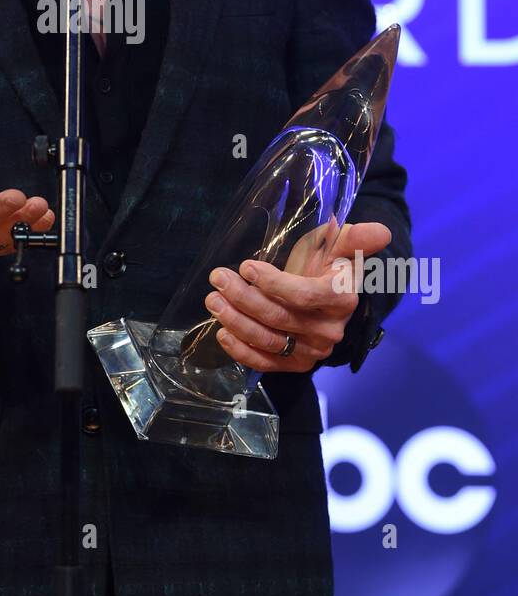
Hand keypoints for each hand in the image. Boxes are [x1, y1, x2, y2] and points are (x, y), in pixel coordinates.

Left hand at [203, 218, 391, 373]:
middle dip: (243, 297)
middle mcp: (329, 330)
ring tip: (214, 300)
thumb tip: (380, 231)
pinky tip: (222, 333)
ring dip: (235, 320)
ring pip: (269, 339)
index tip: (247, 266)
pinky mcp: (296, 364)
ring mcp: (313, 351)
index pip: (304, 295)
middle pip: (279, 317)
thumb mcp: (339, 246)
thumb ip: (356, 239)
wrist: (328, 297)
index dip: (273, 283)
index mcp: (341, 299)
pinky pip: (267, 363)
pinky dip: (241, 351)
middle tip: (218, 278)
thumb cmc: (328, 265)